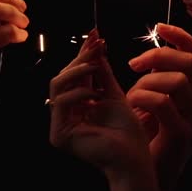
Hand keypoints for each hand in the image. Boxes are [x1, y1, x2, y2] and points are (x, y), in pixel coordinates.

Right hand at [49, 30, 159, 190]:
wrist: (134, 156)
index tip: (96, 34)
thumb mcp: (114, 92)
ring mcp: (59, 125)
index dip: (83, 53)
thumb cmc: (128, 131)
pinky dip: (78, 93)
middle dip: (80, 58)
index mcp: (77, 105)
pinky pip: (61, 103)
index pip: (74, 74)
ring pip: (57, 86)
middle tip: (96, 45)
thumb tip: (96, 43)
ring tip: (95, 66)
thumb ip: (102, 71)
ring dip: (77, 71)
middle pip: (62, 77)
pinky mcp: (59, 135)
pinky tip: (95, 93)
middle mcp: (65, 114)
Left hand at [127, 23, 191, 190]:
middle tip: (134, 65)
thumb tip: (135, 55)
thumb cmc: (145, 140)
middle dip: (159, 54)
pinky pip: (165, 104)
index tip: (159, 27)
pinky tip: (130, 104)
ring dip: (148, 81)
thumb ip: (148, 79)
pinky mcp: (182, 136)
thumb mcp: (147, 102)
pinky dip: (143, 98)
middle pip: (191, 61)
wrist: (148, 177)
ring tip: (131, 95)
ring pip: (179, 80)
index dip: (181, 35)